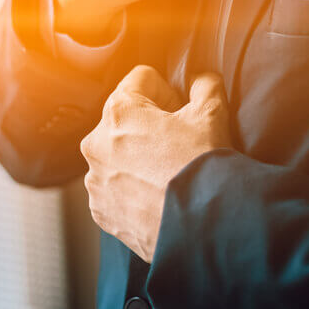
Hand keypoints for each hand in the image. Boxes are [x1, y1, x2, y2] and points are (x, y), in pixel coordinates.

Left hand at [81, 66, 231, 261]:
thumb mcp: (212, 115)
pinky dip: (132, 189)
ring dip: (138, 158)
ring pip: (117, 155)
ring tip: (167, 174)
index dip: (168, 91)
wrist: (204, 228)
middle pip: (125, 118)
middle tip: (178, 144)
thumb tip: (201, 79)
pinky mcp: (101, 211)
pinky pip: (114, 189)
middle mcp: (96, 144)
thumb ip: (204, 86)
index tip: (181, 110)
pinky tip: (157, 196)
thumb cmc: (203, 168)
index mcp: (118, 112)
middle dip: (150, 125)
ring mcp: (96, 181)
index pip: (141, 79)